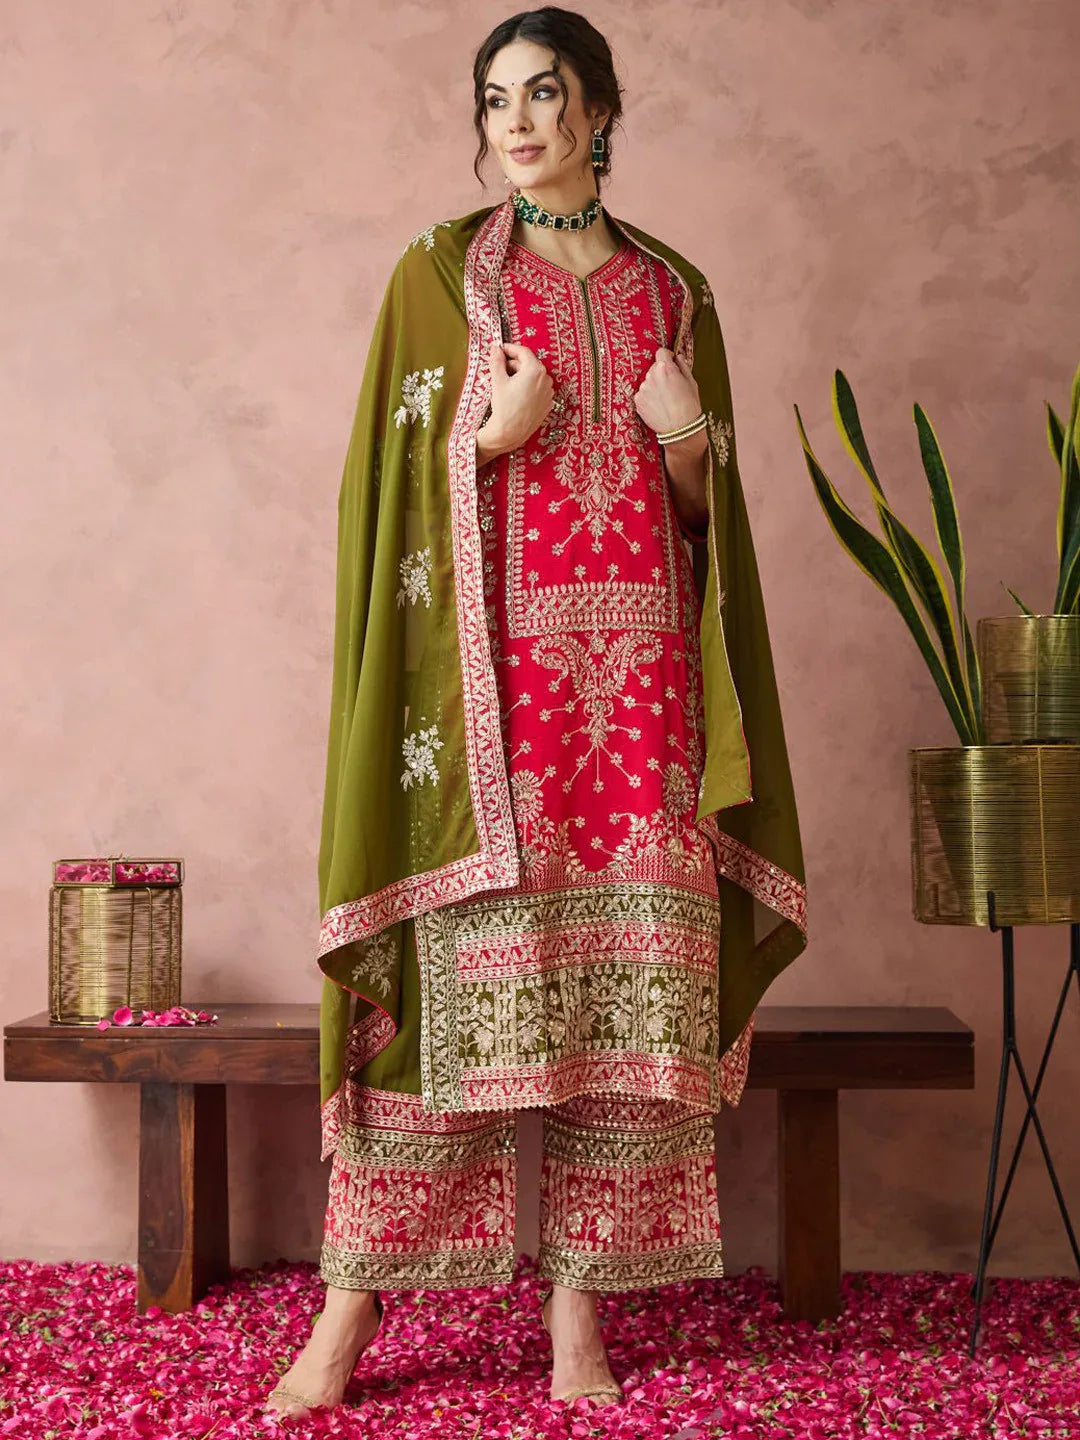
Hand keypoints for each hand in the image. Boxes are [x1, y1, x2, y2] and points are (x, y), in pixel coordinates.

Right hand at [478, 341, 554, 458]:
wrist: (510, 433)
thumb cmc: (504, 407)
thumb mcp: (498, 381)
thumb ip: (497, 361)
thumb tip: (495, 349)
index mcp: (535, 370)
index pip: (523, 351)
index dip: (510, 348)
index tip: (500, 349)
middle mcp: (546, 379)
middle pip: (528, 364)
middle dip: (514, 364)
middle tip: (499, 370)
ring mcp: (548, 392)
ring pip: (533, 376)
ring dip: (521, 376)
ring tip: (508, 385)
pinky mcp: (548, 403)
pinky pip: (538, 389)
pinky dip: (528, 388)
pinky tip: (517, 396)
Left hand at [633, 346, 701, 435]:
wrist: (680, 429)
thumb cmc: (690, 406)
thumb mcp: (692, 382)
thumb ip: (683, 366)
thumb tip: (677, 357)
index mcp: (665, 368)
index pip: (661, 352)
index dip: (667, 357)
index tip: (671, 362)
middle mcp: (651, 376)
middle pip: (654, 367)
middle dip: (661, 373)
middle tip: (671, 386)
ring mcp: (643, 389)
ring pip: (648, 381)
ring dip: (655, 386)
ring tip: (665, 399)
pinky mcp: (638, 401)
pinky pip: (643, 394)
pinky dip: (649, 398)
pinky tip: (659, 406)